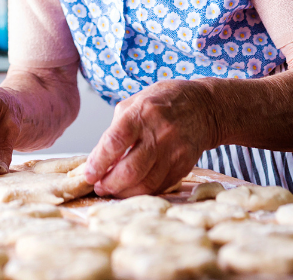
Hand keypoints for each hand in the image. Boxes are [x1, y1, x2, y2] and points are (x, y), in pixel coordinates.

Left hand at [84, 79, 218, 196]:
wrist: (204, 107)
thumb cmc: (163, 101)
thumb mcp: (134, 102)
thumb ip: (116, 129)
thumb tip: (99, 159)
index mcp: (142, 113)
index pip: (115, 142)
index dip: (98, 162)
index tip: (89, 175)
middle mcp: (159, 133)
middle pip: (130, 170)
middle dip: (109, 184)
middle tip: (98, 186)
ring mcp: (174, 151)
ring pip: (145, 184)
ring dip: (124, 192)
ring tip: (112, 189)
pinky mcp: (184, 165)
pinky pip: (160, 186)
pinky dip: (142, 190)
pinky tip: (133, 187)